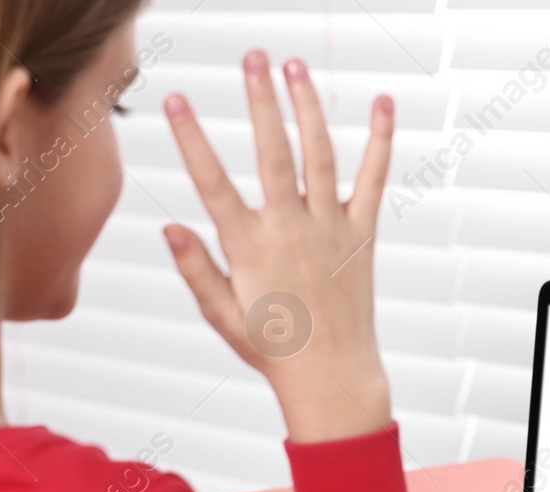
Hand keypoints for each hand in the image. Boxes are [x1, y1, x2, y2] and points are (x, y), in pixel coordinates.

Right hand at [163, 51, 394, 443]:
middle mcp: (290, 229)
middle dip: (260, 101)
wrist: (332, 377)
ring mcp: (330, 229)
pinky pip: (373, 179)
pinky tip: (382, 103)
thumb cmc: (274, 349)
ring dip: (307, 107)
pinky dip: (380, 141)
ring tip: (294, 67)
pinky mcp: (362, 235)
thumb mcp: (222, 315)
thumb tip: (168, 227)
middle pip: (272, 153)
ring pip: (318, 155)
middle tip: (251, 57)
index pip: (211, 182)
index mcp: (249, 247)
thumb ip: (196, 268)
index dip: (190, 138)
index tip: (174, 100)